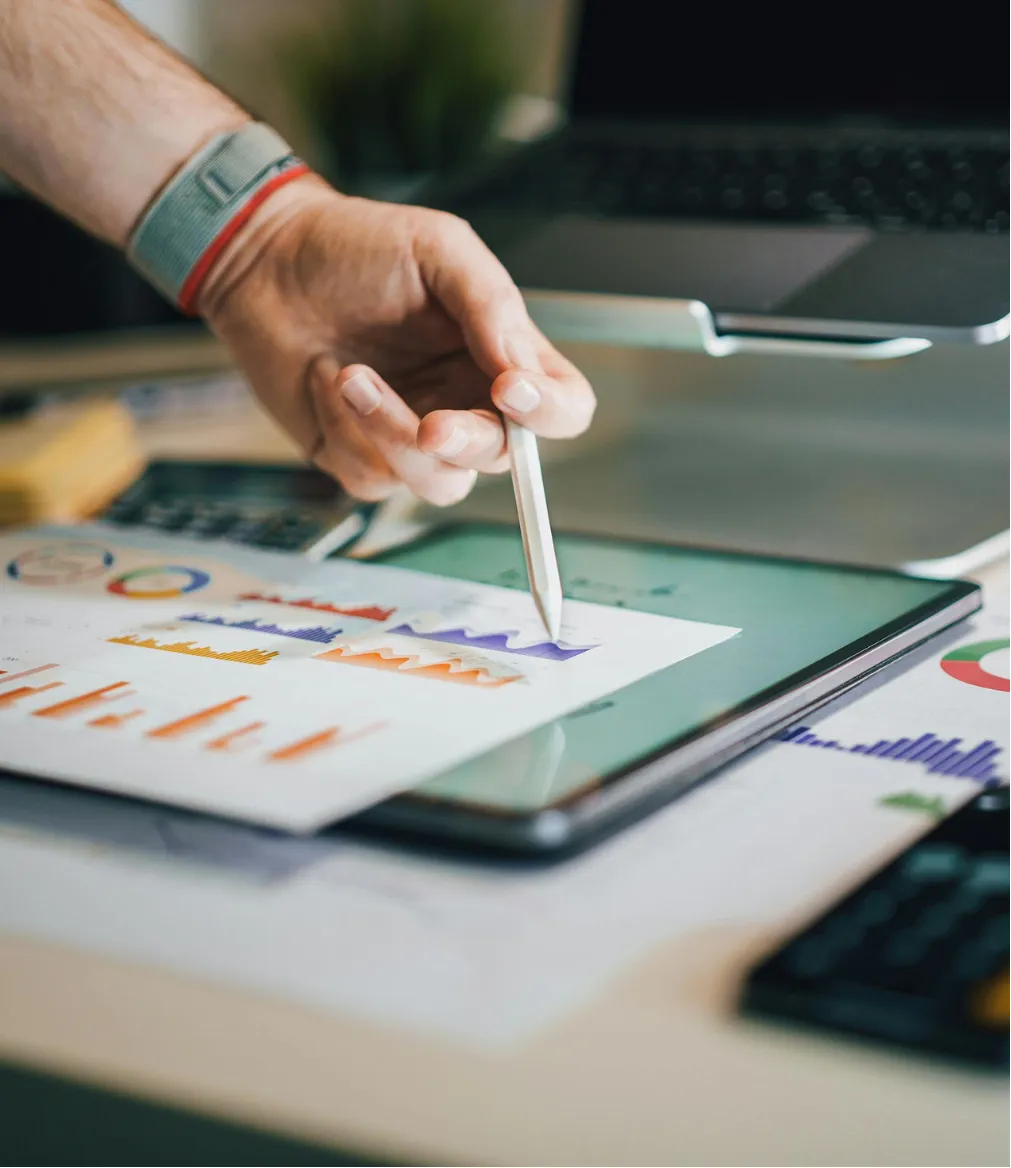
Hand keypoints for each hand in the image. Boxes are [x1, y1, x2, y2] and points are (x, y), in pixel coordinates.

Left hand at [198, 177, 595, 504]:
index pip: (562, 408)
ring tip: (351, 376)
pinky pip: (373, 478)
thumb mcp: (437, 248)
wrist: (265, 261)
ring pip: (440, 482)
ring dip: (395, 435)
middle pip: (505, 459)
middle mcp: (466, 402)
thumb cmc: (354, 246)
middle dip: (467, 442)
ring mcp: (414, 435)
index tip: (511, 389)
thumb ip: (490, 304)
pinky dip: (346, 432)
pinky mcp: (361, 456)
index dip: (550, 413)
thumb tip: (523, 370)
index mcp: (500, 355)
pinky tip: (326, 383)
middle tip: (433, 424)